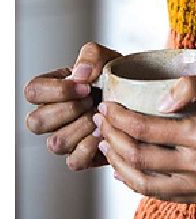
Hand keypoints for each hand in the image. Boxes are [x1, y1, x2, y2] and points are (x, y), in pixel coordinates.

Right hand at [24, 41, 121, 169]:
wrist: (139, 101)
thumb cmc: (117, 78)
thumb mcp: (107, 58)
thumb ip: (91, 56)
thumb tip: (80, 74)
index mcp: (50, 90)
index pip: (32, 92)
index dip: (58, 90)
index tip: (86, 86)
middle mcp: (50, 117)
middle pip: (36, 122)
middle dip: (69, 109)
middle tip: (92, 101)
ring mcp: (63, 139)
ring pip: (55, 143)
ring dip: (82, 128)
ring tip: (101, 117)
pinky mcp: (80, 157)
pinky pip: (74, 161)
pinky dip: (91, 148)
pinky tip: (104, 134)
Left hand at [94, 67, 195, 203]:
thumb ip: (194, 83)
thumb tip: (159, 99)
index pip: (144, 129)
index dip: (118, 118)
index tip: (107, 105)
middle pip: (138, 157)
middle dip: (111, 138)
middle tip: (100, 122)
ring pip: (145, 183)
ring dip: (119, 163)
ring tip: (106, 145)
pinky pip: (163, 195)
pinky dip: (138, 182)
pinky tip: (126, 168)